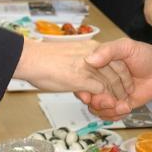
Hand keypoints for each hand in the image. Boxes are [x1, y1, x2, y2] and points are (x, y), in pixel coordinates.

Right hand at [14, 39, 130, 100]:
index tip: (121, 84)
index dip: (120, 73)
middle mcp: (92, 54)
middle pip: (117, 69)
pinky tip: (103, 105)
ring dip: (115, 94)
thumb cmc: (43, 58)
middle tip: (122, 98)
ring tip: (115, 104)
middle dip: (122, 85)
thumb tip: (85, 73)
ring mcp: (88, 66)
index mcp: (90, 46)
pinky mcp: (82, 78)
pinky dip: (104, 99)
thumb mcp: (69, 55)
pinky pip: (101, 91)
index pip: (114, 59)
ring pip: (111, 81)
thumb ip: (80, 63)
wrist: (29, 58)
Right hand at [77, 40, 151, 118]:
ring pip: (96, 109)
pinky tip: (126, 108)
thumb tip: (89, 59)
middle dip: (98, 103)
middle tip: (111, 101)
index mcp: (97, 65)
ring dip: (108, 111)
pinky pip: (109, 116)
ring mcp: (109, 93)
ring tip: (123, 105)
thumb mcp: (126, 47)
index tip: (87, 96)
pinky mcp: (119, 105)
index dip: (81, 89)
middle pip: (87, 98)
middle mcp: (100, 81)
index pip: (80, 79)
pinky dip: (115, 115)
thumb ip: (108, 51)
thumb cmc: (144, 54)